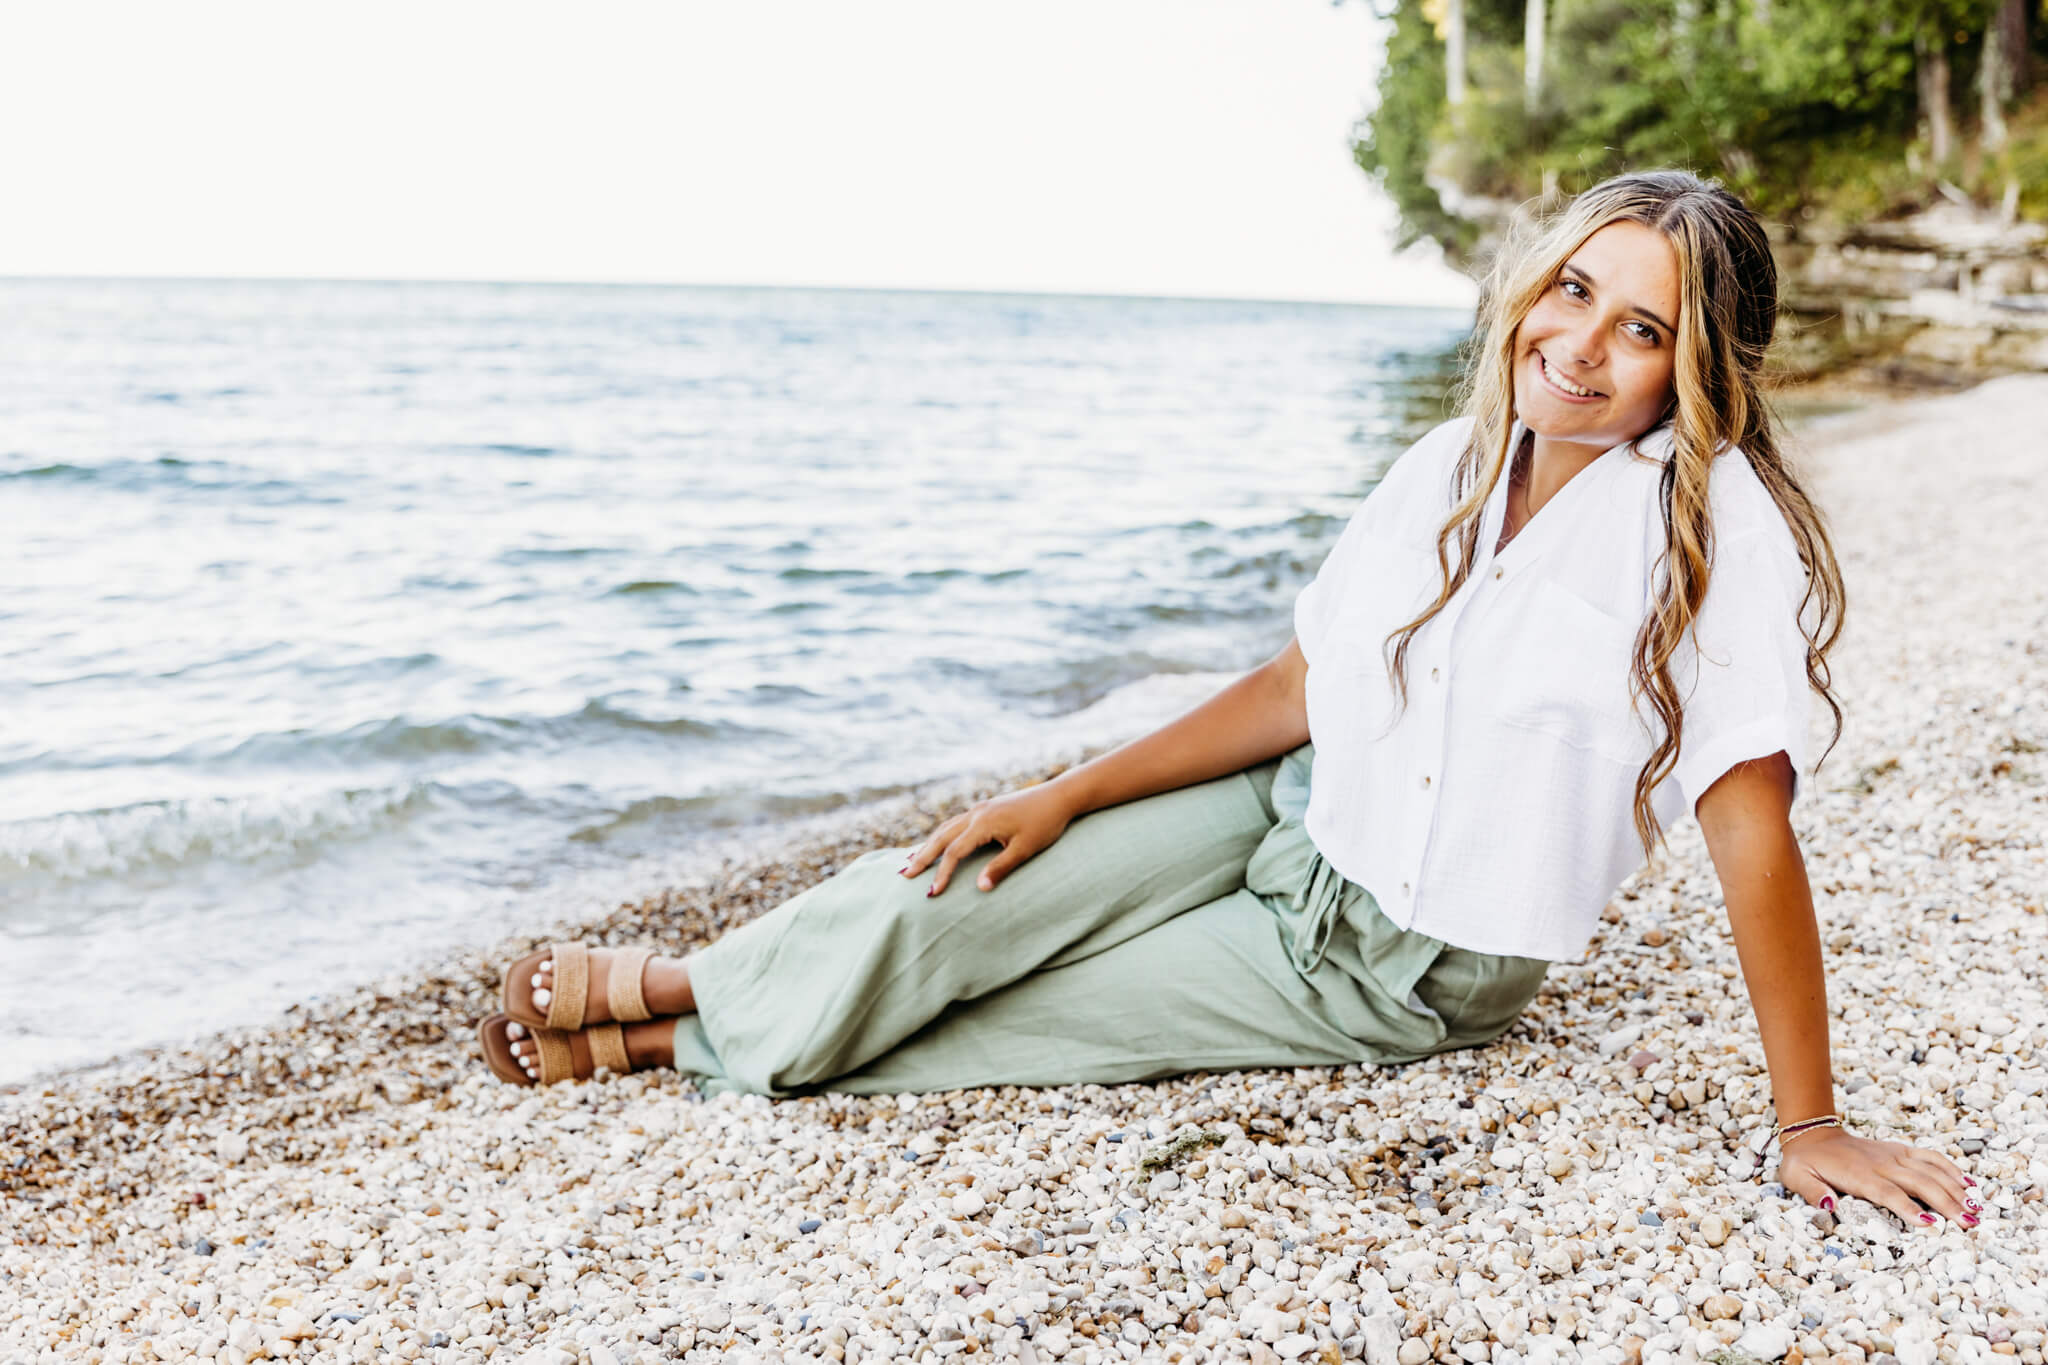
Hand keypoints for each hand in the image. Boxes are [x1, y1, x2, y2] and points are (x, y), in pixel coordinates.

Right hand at [899, 781, 1080, 896]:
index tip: (932, 893)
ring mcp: (980, 809)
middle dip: (922, 857)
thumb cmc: (1045, 824)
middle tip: (904, 875)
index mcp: (984, 823)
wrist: (1059, 796)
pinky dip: (942, 836)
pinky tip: (939, 844)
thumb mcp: (1025, 849)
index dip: (941, 873)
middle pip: (941, 837)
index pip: (954, 852)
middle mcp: (976, 813)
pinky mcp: (986, 808)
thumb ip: (1001, 868)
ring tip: (914, 860)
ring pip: (946, 828)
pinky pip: (956, 823)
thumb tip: (979, 888)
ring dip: (929, 844)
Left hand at [1777, 1127, 1982, 1230]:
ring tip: (1976, 1207)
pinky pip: (1929, 1156)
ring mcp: (1893, 1155)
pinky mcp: (1899, 1149)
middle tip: (1969, 1223)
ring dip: (1954, 1188)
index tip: (1930, 1224)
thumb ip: (1813, 1193)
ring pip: (1930, 1170)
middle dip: (1945, 1204)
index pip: (1888, 1193)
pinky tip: (1968, 1183)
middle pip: (1919, 1183)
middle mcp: (1881, 1164)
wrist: (1812, 1133)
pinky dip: (1950, 1167)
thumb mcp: (1797, 1178)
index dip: (1908, 1208)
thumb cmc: (1805, 1163)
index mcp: (1858, 1175)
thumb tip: (1830, 1206)